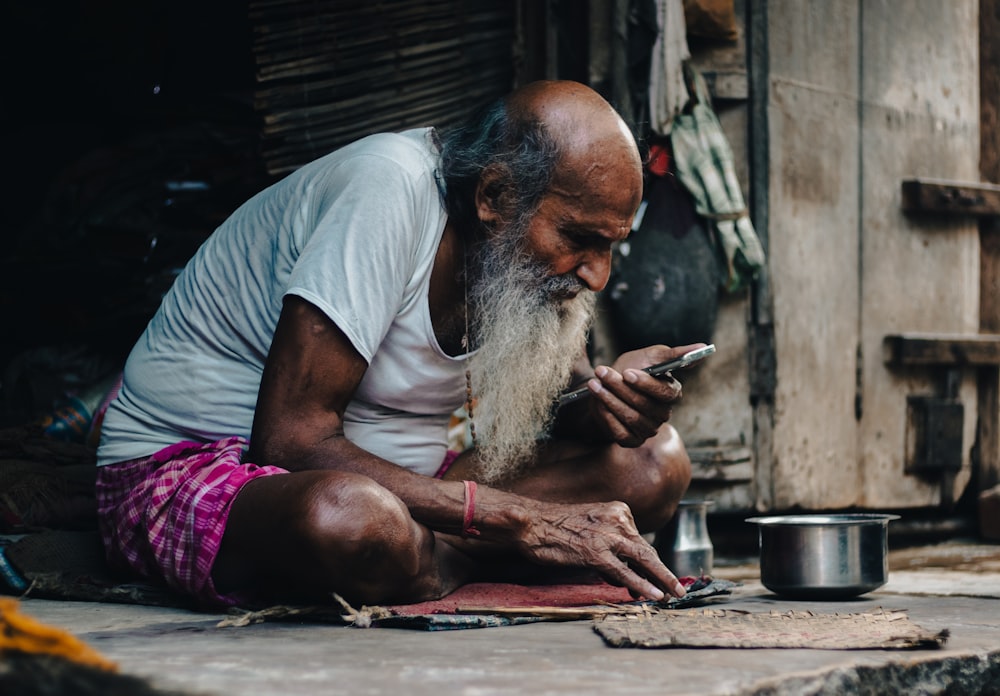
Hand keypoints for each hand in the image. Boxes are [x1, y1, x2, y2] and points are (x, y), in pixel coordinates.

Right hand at [515, 499, 685, 599]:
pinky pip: (625, 572)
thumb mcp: (590, 527)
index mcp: (618, 510)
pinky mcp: (596, 553)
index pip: (640, 540)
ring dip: (662, 579)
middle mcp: (617, 520)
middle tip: (677, 589)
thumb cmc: (556, 528)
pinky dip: (642, 585)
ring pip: (644, 559)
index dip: (649, 563)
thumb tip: (624, 573)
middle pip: (647, 550)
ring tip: (674, 594)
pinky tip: (654, 595)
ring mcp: (608, 536)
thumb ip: (610, 544)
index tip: (656, 579)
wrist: (532, 522)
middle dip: (663, 572)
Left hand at [584, 344, 704, 446]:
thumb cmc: (630, 369)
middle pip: (644, 405)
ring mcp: (649, 429)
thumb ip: (675, 354)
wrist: (605, 388)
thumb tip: (702, 347)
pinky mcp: (633, 440)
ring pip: (631, 418)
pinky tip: (598, 404)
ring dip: (610, 399)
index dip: (646, 384)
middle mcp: (663, 414)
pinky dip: (607, 417)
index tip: (627, 373)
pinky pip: (621, 433)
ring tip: (595, 384)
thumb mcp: (650, 356)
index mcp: (671, 393)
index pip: (665, 393)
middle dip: (620, 387)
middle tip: (601, 372)